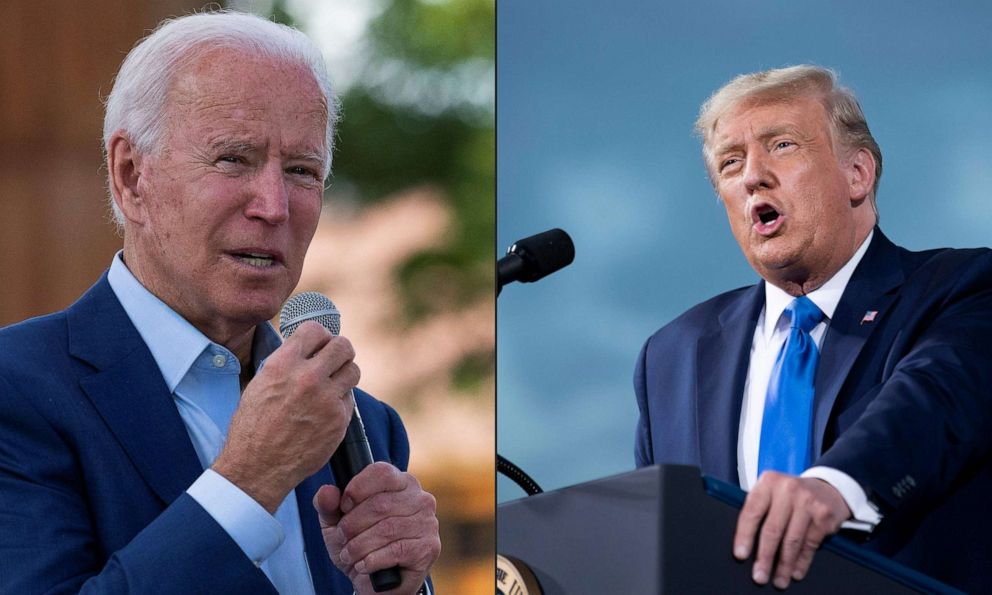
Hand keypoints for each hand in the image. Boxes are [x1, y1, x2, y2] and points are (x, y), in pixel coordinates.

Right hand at [213, 321, 358, 511]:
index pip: (315, 330)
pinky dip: (341, 400)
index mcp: (282, 365)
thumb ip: (285, 363)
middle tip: (333, 361)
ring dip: (345, 374)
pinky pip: (350, 398)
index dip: (320, 336)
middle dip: (339, 351)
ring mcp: (326, 399)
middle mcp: (307, 378)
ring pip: (353, 370)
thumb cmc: (253, 428)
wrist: (258, 468)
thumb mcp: (260, 385)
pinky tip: (326, 410)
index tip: (319, 344)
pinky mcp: (339, 419)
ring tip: (332, 384)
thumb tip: (306, 348)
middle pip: (342, 346)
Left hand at [314, 462, 440, 594]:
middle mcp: (420, 498)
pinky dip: (372, 560)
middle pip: (380, 504)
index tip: (344, 507)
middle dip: (352, 525)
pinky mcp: (429, 547)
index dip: (357, 489)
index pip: (381, 472)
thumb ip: (328, 505)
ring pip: (386, 529)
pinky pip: (396, 550)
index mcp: (401, 482)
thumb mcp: (336, 523)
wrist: (378, 584)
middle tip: (342, 538)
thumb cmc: (360, 544)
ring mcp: (427, 522)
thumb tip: (327, 492)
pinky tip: (364, 565)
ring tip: (349, 555)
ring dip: (359, 546)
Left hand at [734, 472, 850, 588]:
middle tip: (759, 576)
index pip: (752, 512)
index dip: (744, 536)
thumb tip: (744, 544)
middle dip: (764, 557)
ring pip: (792, 540)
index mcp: (768, 481)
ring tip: (778, 579)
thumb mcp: (771, 492)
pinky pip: (810, 544)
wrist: (826, 488)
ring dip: (784, 564)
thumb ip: (759, 509)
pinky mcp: (824, 515)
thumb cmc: (790, 495)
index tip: (741, 555)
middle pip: (772, 530)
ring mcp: (808, 501)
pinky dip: (802, 561)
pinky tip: (795, 571)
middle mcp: (788, 489)